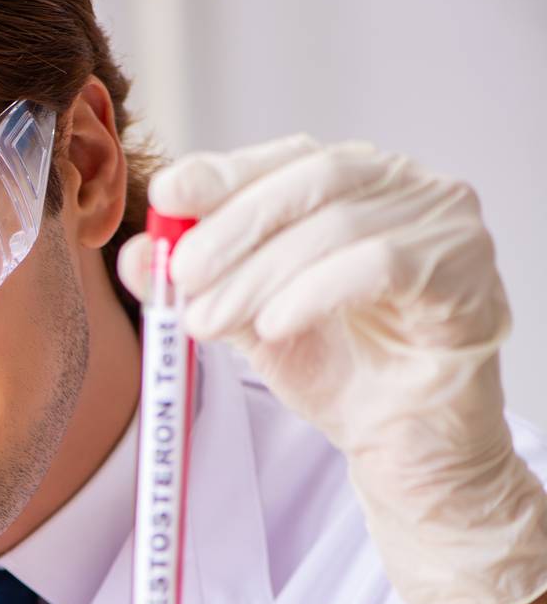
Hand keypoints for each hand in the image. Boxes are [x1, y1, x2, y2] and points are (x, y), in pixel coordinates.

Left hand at [119, 134, 546, 603]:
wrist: (400, 444)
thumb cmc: (338, 369)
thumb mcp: (247, 321)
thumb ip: (200, 284)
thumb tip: (135, 253)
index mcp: (353, 184)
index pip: (285, 158)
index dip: (222, 173)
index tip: (167, 194)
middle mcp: (405, 188)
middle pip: (310, 179)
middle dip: (232, 229)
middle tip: (182, 278)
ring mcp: (445, 225)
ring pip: (340, 224)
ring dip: (261, 273)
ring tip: (210, 320)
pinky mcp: (468, 274)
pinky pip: (385, 264)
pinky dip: (317, 290)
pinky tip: (275, 324)